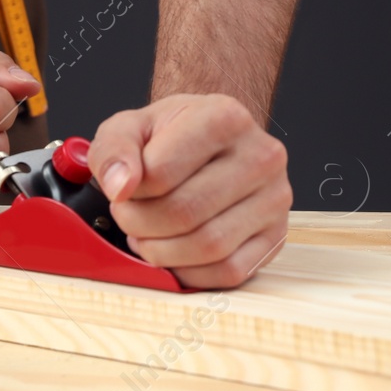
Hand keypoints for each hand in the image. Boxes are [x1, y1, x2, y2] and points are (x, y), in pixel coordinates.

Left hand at [86, 93, 291, 288]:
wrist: (215, 142)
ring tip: (148, 235)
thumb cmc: (173, 135)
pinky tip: (175, 253)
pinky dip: (191, 272)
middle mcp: (260, 155)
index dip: (129, 192)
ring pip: (208, 246)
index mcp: (225, 118)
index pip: (161, 173)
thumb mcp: (132, 127)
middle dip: (141, 224)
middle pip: (184, 213)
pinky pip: (229, 271)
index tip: (124, 191)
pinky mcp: (277, 236)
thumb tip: (119, 187)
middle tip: (129, 217)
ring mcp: (275, 198)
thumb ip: (113, 150)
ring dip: (162, 252)